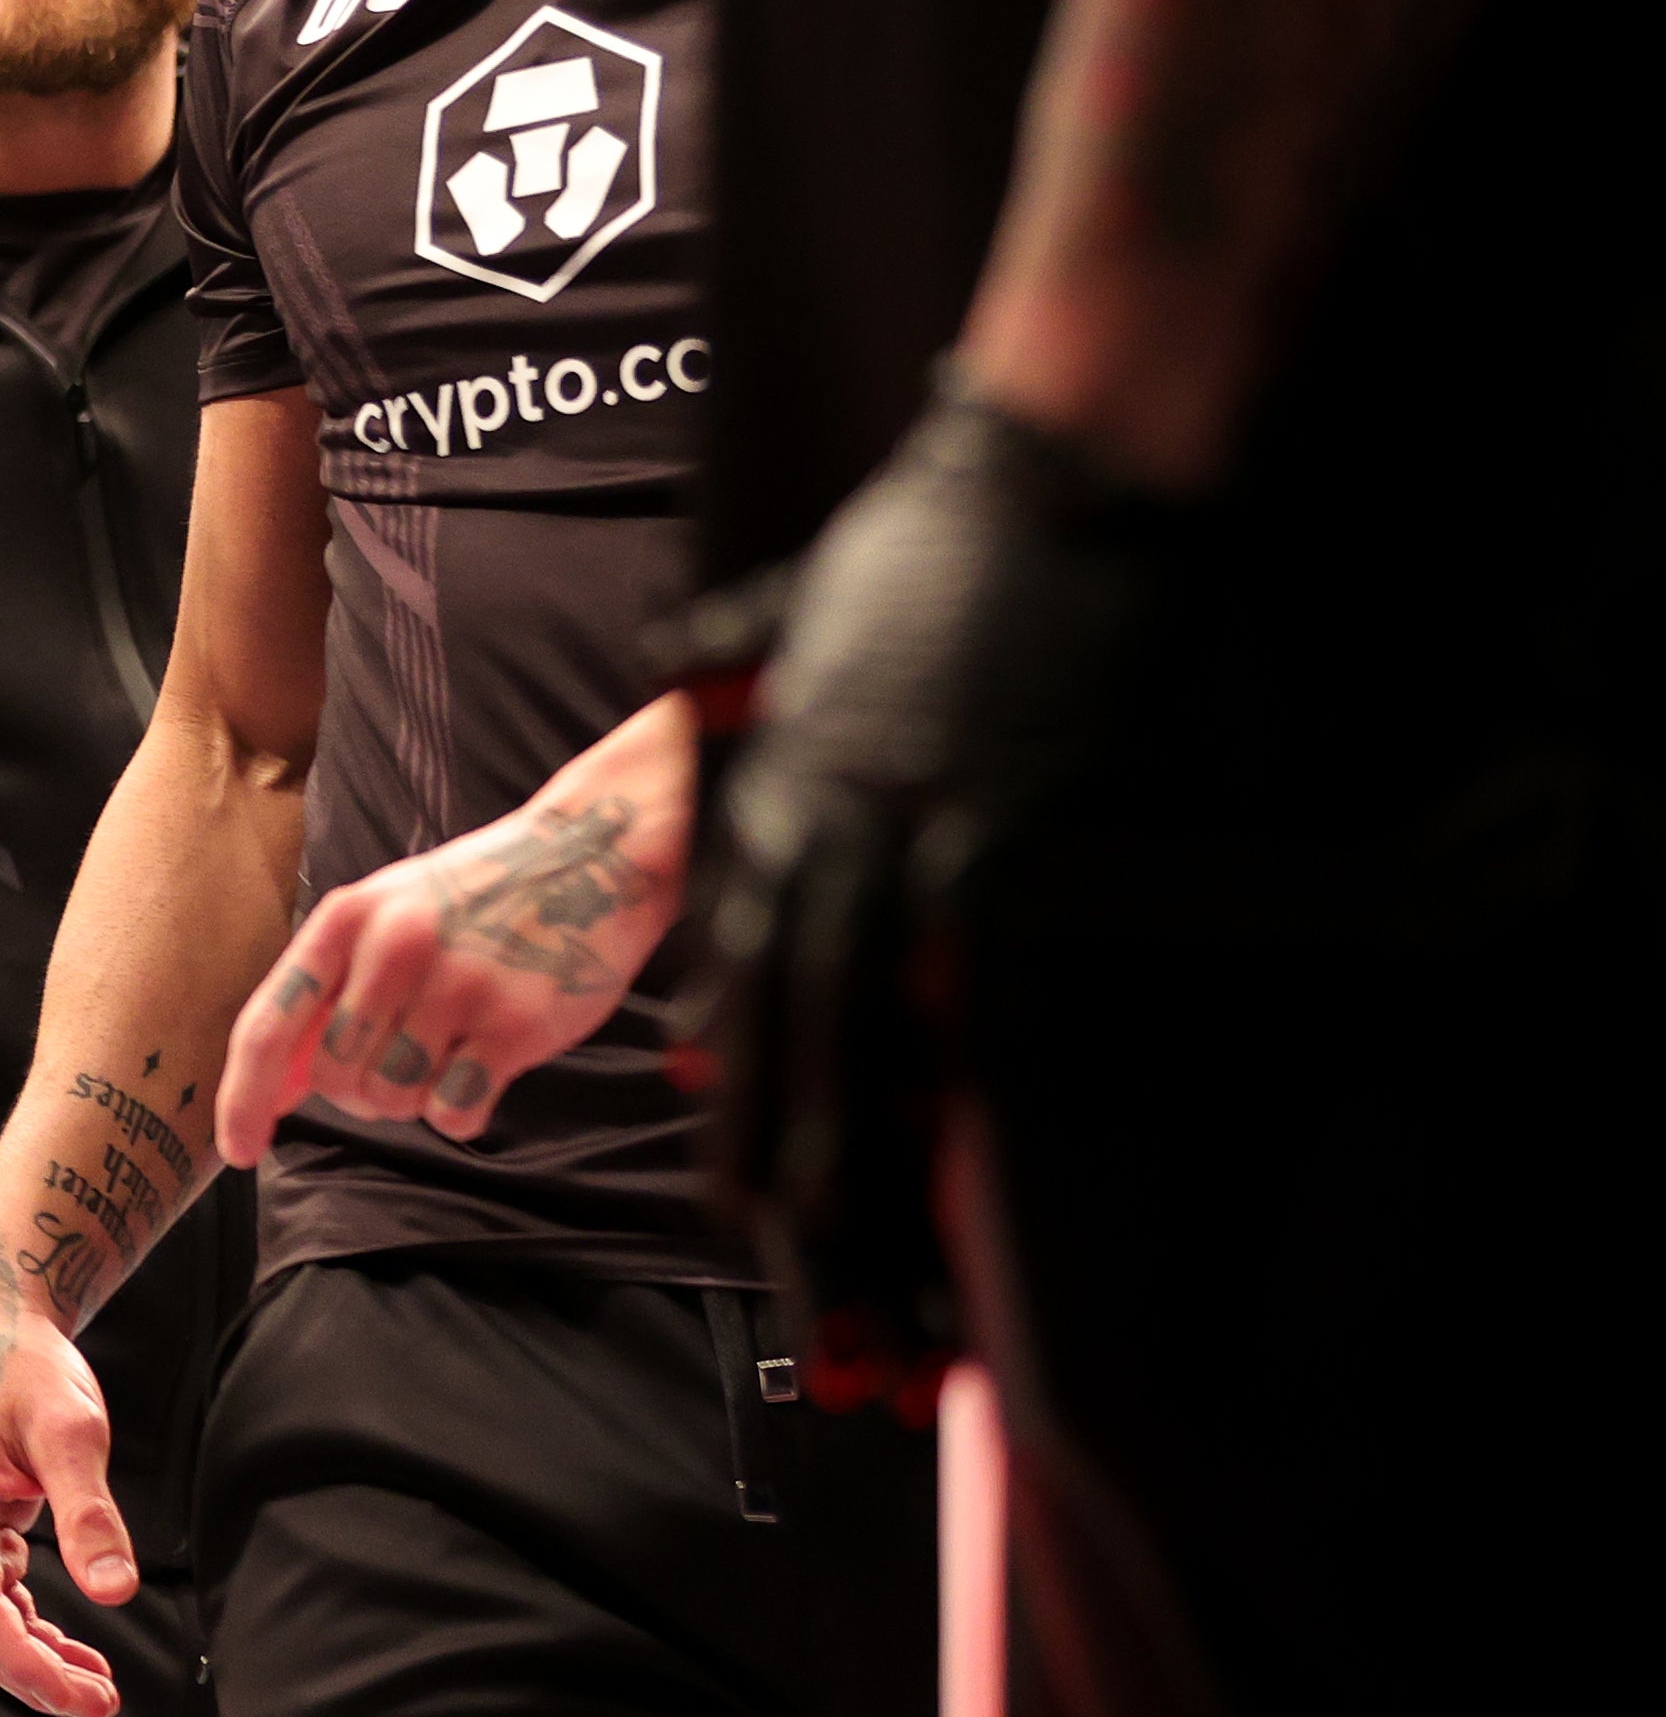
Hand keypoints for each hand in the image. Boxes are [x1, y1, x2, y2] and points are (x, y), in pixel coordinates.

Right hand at [0, 1271, 129, 1716]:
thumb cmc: (25, 1369)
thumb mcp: (71, 1433)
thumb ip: (90, 1514)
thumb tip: (115, 1593)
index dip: (28, 1669)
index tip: (84, 1697)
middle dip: (37, 1677)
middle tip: (104, 1703)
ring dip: (36, 1659)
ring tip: (99, 1686)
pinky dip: (29, 1629)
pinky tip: (73, 1650)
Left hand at [217, 690, 694, 1161]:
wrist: (591, 856)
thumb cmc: (473, 899)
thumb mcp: (384, 917)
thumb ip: (327, 992)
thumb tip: (276, 1089)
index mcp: (345, 918)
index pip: (267, 1026)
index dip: (243, 1099)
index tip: (238, 1150)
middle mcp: (392, 948)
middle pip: (335, 1079)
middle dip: (361, 1090)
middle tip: (405, 1055)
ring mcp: (456, 986)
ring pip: (393, 1101)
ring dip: (414, 1098)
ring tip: (450, 1046)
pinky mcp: (514, 1024)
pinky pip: (453, 1114)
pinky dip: (462, 1109)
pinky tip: (485, 1064)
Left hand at [699, 384, 1170, 1332]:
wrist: (1039, 489)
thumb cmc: (938, 544)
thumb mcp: (808, 610)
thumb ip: (742, 660)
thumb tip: (676, 667)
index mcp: (788, 776)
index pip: (736, 942)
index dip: (729, 1053)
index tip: (721, 1133)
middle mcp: (831, 811)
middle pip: (781, 994)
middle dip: (765, 1117)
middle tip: (754, 1226)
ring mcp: (916, 821)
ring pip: (853, 996)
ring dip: (834, 1111)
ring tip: (815, 1214)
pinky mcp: (1009, 819)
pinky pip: (968, 956)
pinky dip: (947, 1043)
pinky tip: (942, 1119)